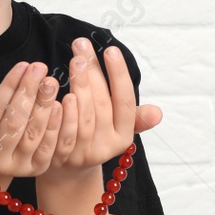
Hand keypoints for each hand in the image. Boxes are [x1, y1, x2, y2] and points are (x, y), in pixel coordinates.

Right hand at [0, 60, 64, 186]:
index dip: (9, 88)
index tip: (22, 65)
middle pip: (14, 124)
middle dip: (28, 93)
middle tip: (40, 68)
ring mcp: (17, 168)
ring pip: (32, 135)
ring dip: (44, 106)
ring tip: (50, 81)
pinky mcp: (36, 169)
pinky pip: (49, 147)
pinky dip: (56, 125)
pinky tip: (61, 104)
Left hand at [47, 38, 162, 180]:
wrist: (66, 169)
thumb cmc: (92, 135)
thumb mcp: (114, 126)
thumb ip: (133, 116)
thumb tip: (158, 113)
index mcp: (123, 136)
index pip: (124, 101)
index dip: (119, 75)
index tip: (110, 50)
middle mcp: (106, 147)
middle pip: (102, 104)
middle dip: (93, 72)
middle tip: (82, 45)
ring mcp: (83, 153)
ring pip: (84, 115)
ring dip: (79, 85)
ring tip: (74, 60)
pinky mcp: (62, 156)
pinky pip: (63, 128)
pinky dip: (61, 108)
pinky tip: (56, 89)